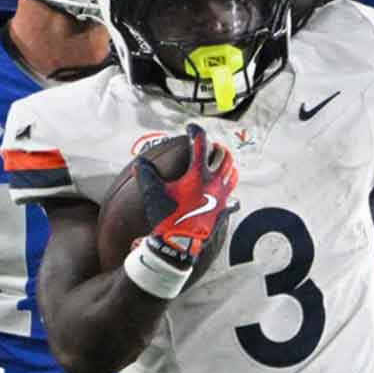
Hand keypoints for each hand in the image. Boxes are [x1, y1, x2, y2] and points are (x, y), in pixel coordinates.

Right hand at [135, 123, 237, 273]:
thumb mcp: (152, 193)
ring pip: (232, 175)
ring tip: (222, 164)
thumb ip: (146, 174)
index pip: (200, 144)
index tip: (191, 128)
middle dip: (217, 148)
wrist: (179, 244)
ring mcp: (222, 197)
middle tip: (211, 146)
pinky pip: (233, 200)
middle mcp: (214, 182)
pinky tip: (229, 197)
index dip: (195, 131)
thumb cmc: (167, 218)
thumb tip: (140, 163)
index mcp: (198, 174)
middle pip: (224, 157)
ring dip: (228, 166)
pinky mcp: (224, 212)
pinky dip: (231, 195)